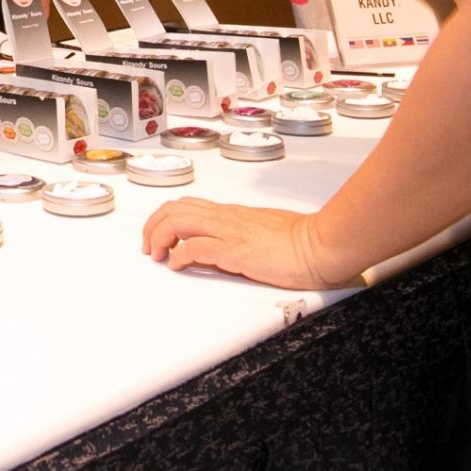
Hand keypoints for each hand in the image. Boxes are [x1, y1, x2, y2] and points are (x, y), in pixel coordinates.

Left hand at [140, 197, 343, 289]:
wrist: (321, 244)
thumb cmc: (302, 240)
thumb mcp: (263, 232)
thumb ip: (241, 235)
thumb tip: (226, 247)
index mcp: (232, 214)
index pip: (188, 206)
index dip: (165, 218)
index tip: (158, 236)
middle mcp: (226, 218)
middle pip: (174, 209)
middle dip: (153, 226)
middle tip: (148, 246)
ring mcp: (229, 232)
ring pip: (178, 222)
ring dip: (159, 238)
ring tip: (156, 255)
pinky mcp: (235, 250)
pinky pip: (196, 247)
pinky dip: (179, 255)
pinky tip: (176, 264)